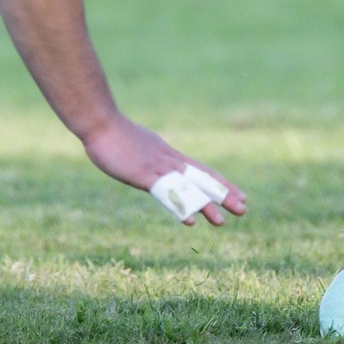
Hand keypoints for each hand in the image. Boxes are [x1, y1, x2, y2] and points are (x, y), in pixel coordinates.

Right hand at [81, 114, 245, 224]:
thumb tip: (155, 165)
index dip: (220, 183)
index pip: (201, 170)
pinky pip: (166, 193)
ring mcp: (158, 168)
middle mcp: (169, 160)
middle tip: (244, 209)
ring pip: (188, 188)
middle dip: (223, 194)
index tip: (239, 194)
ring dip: (205, 205)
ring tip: (222, 222)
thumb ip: (151, 157)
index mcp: (168, 155)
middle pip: (202, 178)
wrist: (100, 122)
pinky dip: (181, 206)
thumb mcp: (140, 146)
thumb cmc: (114, 133)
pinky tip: (191, 220)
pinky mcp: (144, 175)